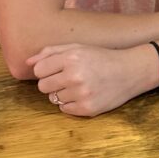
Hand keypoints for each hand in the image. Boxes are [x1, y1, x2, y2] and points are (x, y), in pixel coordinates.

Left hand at [27, 43, 155, 116]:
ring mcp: (81, 94)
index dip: (46, 70)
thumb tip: (27, 62)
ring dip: (63, 93)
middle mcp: (75, 76)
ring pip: (54, 99)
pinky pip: (65, 109)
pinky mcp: (87, 109)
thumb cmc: (102, 57)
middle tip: (69, 78)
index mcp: (71, 58)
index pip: (38, 70)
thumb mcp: (78, 48)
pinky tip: (85, 95)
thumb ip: (51, 52)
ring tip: (80, 85)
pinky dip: (72, 104)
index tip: (58, 68)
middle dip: (52, 83)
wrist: (131, 71)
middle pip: (43, 86)